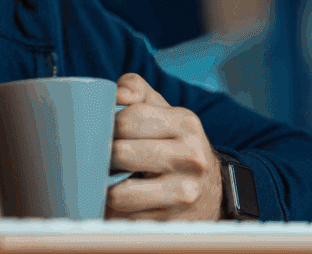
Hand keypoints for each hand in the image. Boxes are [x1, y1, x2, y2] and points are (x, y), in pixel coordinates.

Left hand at [106, 73, 223, 220]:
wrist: (211, 190)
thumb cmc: (174, 144)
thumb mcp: (163, 110)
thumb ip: (136, 90)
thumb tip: (117, 94)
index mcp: (185, 124)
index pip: (127, 119)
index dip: (106, 124)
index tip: (104, 129)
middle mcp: (190, 158)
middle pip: (120, 153)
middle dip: (102, 154)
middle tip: (99, 154)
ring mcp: (183, 193)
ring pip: (118, 193)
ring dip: (103, 186)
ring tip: (105, 177)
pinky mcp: (171, 222)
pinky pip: (123, 218)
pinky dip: (111, 210)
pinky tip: (114, 199)